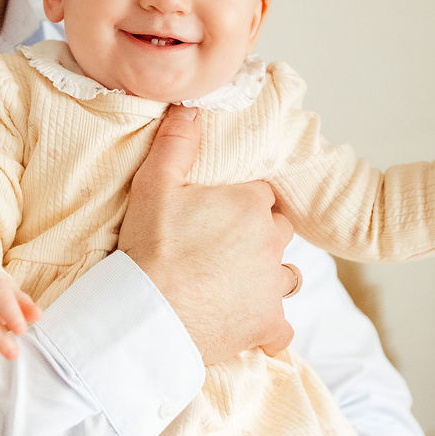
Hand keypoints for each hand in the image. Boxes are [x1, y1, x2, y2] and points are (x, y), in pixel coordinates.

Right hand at [118, 104, 295, 362]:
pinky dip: (268, 328)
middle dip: (260, 235)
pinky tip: (249, 326)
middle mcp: (272, 243)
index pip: (262, 193)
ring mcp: (272, 287)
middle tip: (224, 245)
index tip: (220, 211)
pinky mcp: (266, 324)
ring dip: (268, 277)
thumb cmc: (150, 248)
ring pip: (286, 276)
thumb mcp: (154, 186)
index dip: (242, 200)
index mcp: (251, 205)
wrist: (148, 314)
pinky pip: (281, 328)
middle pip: (279, 231)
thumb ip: (176, 143)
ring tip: (235, 282)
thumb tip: (191, 106)